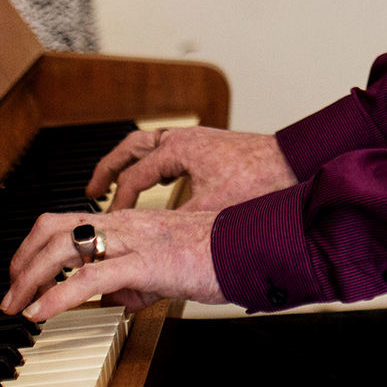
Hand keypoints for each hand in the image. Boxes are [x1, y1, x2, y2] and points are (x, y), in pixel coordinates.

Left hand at [0, 207, 222, 317]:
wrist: (251, 247)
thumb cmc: (217, 255)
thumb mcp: (164, 269)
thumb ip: (134, 281)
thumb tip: (111, 300)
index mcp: (128, 221)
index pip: (65, 222)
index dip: (33, 248)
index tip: (22, 277)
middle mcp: (124, 223)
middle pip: (51, 228)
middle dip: (20, 262)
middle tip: (9, 295)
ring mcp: (133, 240)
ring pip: (62, 248)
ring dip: (28, 279)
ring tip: (16, 306)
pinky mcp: (145, 263)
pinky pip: (89, 278)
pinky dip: (56, 296)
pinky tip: (41, 313)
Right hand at [87, 125, 296, 212]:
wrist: (295, 163)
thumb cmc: (260, 182)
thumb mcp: (212, 213)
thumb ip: (175, 230)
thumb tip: (158, 247)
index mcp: (179, 148)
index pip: (133, 178)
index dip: (118, 205)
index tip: (112, 225)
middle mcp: (183, 138)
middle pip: (130, 148)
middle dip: (108, 170)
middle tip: (91, 191)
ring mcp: (196, 139)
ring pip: (148, 145)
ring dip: (128, 164)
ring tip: (114, 185)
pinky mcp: (208, 146)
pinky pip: (167, 150)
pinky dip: (152, 165)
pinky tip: (155, 184)